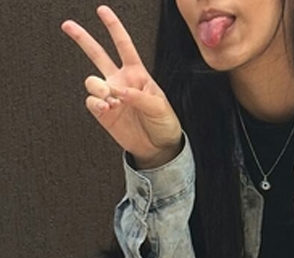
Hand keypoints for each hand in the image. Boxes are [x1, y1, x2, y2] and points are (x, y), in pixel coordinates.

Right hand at [61, 5, 181, 168]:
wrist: (158, 147)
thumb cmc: (163, 123)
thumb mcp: (160, 108)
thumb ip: (141, 97)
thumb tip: (121, 91)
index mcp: (138, 74)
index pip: (124, 46)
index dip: (114, 28)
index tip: (103, 11)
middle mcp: (120, 81)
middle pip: (98, 55)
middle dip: (83, 39)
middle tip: (68, 25)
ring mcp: (110, 96)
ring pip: (91, 81)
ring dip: (99, 88)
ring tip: (111, 99)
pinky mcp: (102, 111)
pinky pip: (91, 101)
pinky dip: (97, 103)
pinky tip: (108, 108)